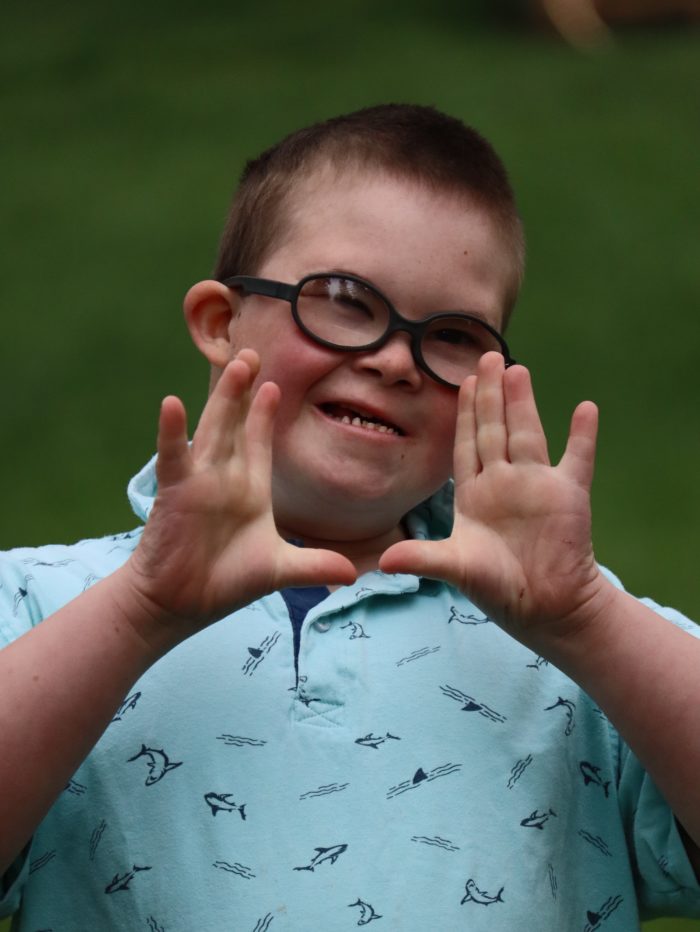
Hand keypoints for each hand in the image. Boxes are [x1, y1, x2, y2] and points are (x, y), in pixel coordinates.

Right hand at [124, 350, 355, 647]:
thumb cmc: (224, 582)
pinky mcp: (176, 493)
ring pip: (214, 430)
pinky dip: (172, 432)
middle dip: (246, 389)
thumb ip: (314, 565)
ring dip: (224, 398)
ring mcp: (200, 482)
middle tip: (254, 351)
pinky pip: (174, 457)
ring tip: (236, 364)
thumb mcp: (278, 570)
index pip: (259, 442)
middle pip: (237, 424)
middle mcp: (225, 478)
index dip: (266, 414)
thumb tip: (353, 574)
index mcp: (250, 490)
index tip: (276, 384)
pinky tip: (172, 403)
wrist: (178, 605)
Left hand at [380, 353, 606, 650]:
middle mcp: (505, 481)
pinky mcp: (569, 495)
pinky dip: (583, 436)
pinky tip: (586, 409)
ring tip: (518, 369)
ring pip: (528, 433)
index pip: (468, 443)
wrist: (543, 607)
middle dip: (490, 394)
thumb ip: (422, 558)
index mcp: (475, 493)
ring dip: (524, 403)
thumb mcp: (456, 568)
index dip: (465, 413)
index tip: (462, 380)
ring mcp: (537, 485)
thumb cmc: (496, 587)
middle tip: (487, 355)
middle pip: (495, 428)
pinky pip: (578, 459)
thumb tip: (381, 562)